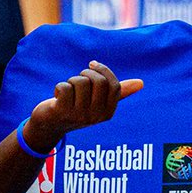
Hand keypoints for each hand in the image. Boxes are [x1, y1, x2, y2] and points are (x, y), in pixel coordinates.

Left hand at [22, 61, 143, 152]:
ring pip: (81, 82)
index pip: (114, 86)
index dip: (103, 71)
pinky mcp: (62, 112)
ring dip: (71, 81)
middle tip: (78, 79)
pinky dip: (60, 86)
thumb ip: (117, 92)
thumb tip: (141, 83)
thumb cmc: (76, 109)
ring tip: (68, 91)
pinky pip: (65, 87)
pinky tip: (57, 96)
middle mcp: (96, 117)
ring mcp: (79, 116)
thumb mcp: (97, 102)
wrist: (50, 126)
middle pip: (99, 82)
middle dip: (87, 73)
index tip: (92, 66)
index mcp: (108, 113)